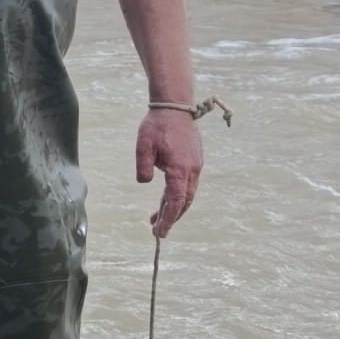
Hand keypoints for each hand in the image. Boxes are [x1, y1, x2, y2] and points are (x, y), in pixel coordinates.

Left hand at [136, 108, 203, 239]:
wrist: (176, 106)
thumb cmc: (158, 124)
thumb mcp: (143, 144)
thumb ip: (143, 166)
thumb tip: (145, 183)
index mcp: (180, 168)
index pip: (176, 201)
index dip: (168, 219)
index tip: (159, 232)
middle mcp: (192, 170)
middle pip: (184, 202)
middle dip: (171, 218)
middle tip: (156, 231)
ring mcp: (196, 166)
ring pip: (187, 194)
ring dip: (174, 208)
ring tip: (157, 218)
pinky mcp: (195, 161)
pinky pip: (188, 184)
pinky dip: (178, 195)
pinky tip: (166, 199)